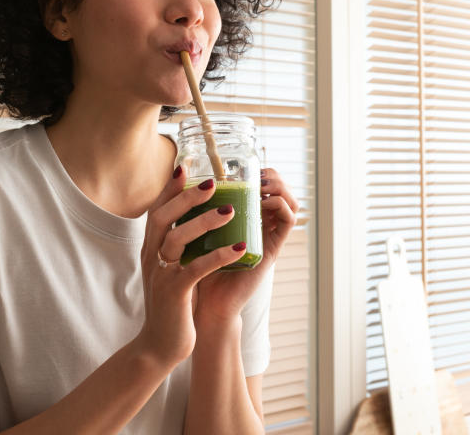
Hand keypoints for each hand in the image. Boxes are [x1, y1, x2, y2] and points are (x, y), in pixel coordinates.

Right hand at [136, 167, 245, 366]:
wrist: (159, 346)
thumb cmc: (173, 306)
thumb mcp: (171, 270)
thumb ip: (178, 247)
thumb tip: (196, 222)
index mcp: (150, 250)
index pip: (157, 212)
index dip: (169, 189)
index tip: (185, 167)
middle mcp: (151, 258)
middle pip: (162, 218)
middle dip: (186, 197)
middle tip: (212, 182)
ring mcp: (161, 275)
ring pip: (177, 239)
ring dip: (204, 222)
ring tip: (230, 211)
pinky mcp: (174, 293)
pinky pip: (196, 268)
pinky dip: (218, 256)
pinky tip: (240, 247)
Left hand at [193, 167, 298, 326]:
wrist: (203, 302)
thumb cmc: (196, 264)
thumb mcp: (195, 227)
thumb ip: (194, 204)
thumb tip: (179, 169)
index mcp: (246, 218)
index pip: (265, 185)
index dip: (259, 171)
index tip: (240, 168)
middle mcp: (261, 225)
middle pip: (281, 190)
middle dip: (272, 175)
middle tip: (254, 174)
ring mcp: (269, 237)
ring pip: (290, 202)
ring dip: (279, 187)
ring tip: (260, 185)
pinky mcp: (272, 249)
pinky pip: (288, 221)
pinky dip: (280, 206)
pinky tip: (263, 202)